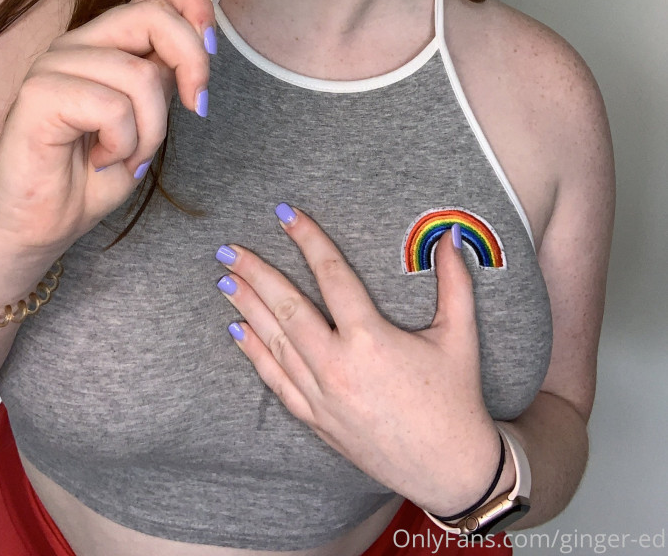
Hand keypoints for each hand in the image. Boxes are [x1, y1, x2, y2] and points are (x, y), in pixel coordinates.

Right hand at [0, 0, 214, 256]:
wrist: (39, 226)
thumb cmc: (89, 177)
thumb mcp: (146, 119)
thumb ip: (164, 77)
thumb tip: (201, 46)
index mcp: (105, 42)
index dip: (195, 9)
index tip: (212, 53)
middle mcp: (78, 43)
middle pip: (153, 15)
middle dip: (192, 62)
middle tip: (197, 107)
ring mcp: (54, 64)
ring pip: (140, 74)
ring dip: (152, 129)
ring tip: (130, 156)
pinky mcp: (39, 94)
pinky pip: (112, 106)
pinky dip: (123, 143)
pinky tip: (103, 160)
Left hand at [214, 205, 500, 514]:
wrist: (450, 471)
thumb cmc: (456, 401)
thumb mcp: (460, 337)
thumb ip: (455, 283)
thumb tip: (452, 236)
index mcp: (371, 340)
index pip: (331, 275)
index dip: (308, 239)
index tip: (286, 214)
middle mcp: (339, 367)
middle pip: (288, 308)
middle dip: (256, 274)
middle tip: (229, 248)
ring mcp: (323, 397)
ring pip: (275, 343)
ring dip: (247, 307)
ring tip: (225, 278)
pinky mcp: (317, 421)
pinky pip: (277, 382)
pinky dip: (255, 354)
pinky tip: (238, 330)